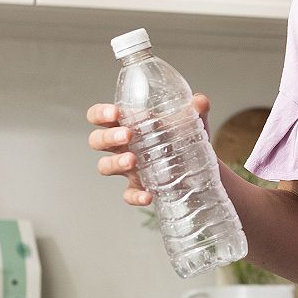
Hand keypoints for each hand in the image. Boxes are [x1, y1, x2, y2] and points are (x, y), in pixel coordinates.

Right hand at [87, 93, 210, 206]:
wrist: (200, 165)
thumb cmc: (183, 137)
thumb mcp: (191, 121)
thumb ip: (196, 109)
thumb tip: (200, 101)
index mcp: (127, 124)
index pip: (100, 117)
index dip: (100, 114)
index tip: (115, 113)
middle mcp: (122, 146)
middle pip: (97, 141)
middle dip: (108, 137)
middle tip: (128, 135)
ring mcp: (128, 169)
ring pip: (105, 166)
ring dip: (115, 163)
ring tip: (133, 160)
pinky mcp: (138, 188)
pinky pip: (128, 194)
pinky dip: (135, 196)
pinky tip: (147, 195)